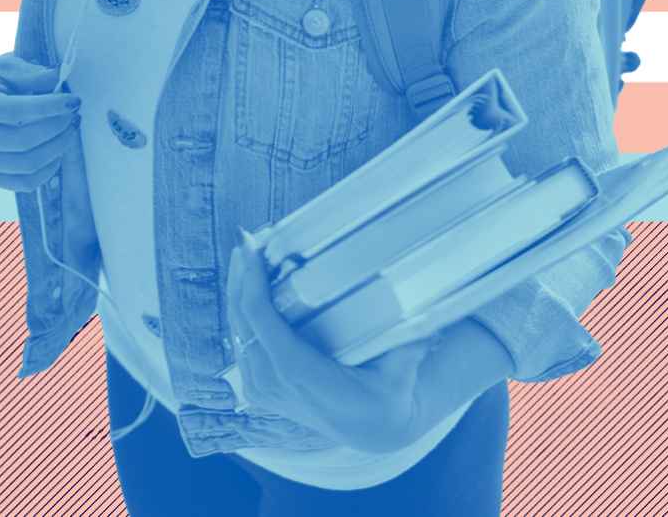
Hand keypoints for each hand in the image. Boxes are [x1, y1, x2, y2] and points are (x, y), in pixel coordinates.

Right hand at [0, 52, 80, 191]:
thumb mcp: (7, 68)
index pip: (11, 111)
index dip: (48, 107)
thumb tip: (60, 77)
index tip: (73, 101)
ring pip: (26, 164)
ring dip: (58, 147)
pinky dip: (49, 168)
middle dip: (57, 127)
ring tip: (70, 129)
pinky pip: (25, 182)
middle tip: (74, 115)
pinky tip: (57, 149)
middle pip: (21, 141)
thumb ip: (33, 75)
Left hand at [226, 232, 439, 453]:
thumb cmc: (387, 396)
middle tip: (248, 238)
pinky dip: (242, 309)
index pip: (261, 324)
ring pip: (237, 330)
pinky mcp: (259, 386)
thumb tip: (430, 322)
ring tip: (248, 252)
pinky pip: (242, 341)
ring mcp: (262, 388)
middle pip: (242, 321)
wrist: (371, 429)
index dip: (252, 285)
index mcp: (300, 375)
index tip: (253, 249)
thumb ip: (411, 348)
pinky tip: (248, 283)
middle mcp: (274, 384)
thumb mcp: (401, 374)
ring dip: (238, 290)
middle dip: (241, 277)